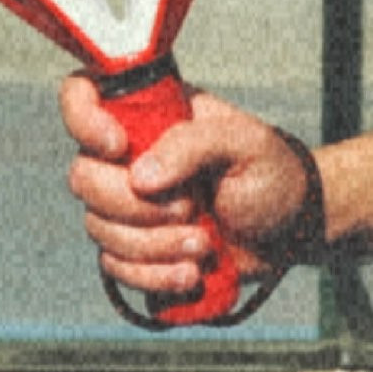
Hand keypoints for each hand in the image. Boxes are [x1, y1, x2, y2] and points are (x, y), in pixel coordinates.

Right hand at [61, 75, 319, 301]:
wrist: (291, 230)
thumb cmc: (270, 172)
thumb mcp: (245, 143)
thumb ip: (193, 145)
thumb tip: (139, 178)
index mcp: (150, 115)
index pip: (81, 95)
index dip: (83, 119)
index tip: (119, 148)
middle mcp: (128, 157)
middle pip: (84, 178)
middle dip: (136, 206)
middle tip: (192, 208)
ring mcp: (127, 205)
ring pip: (98, 227)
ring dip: (154, 245)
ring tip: (204, 245)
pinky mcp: (135, 249)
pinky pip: (114, 266)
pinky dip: (152, 275)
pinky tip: (190, 274)